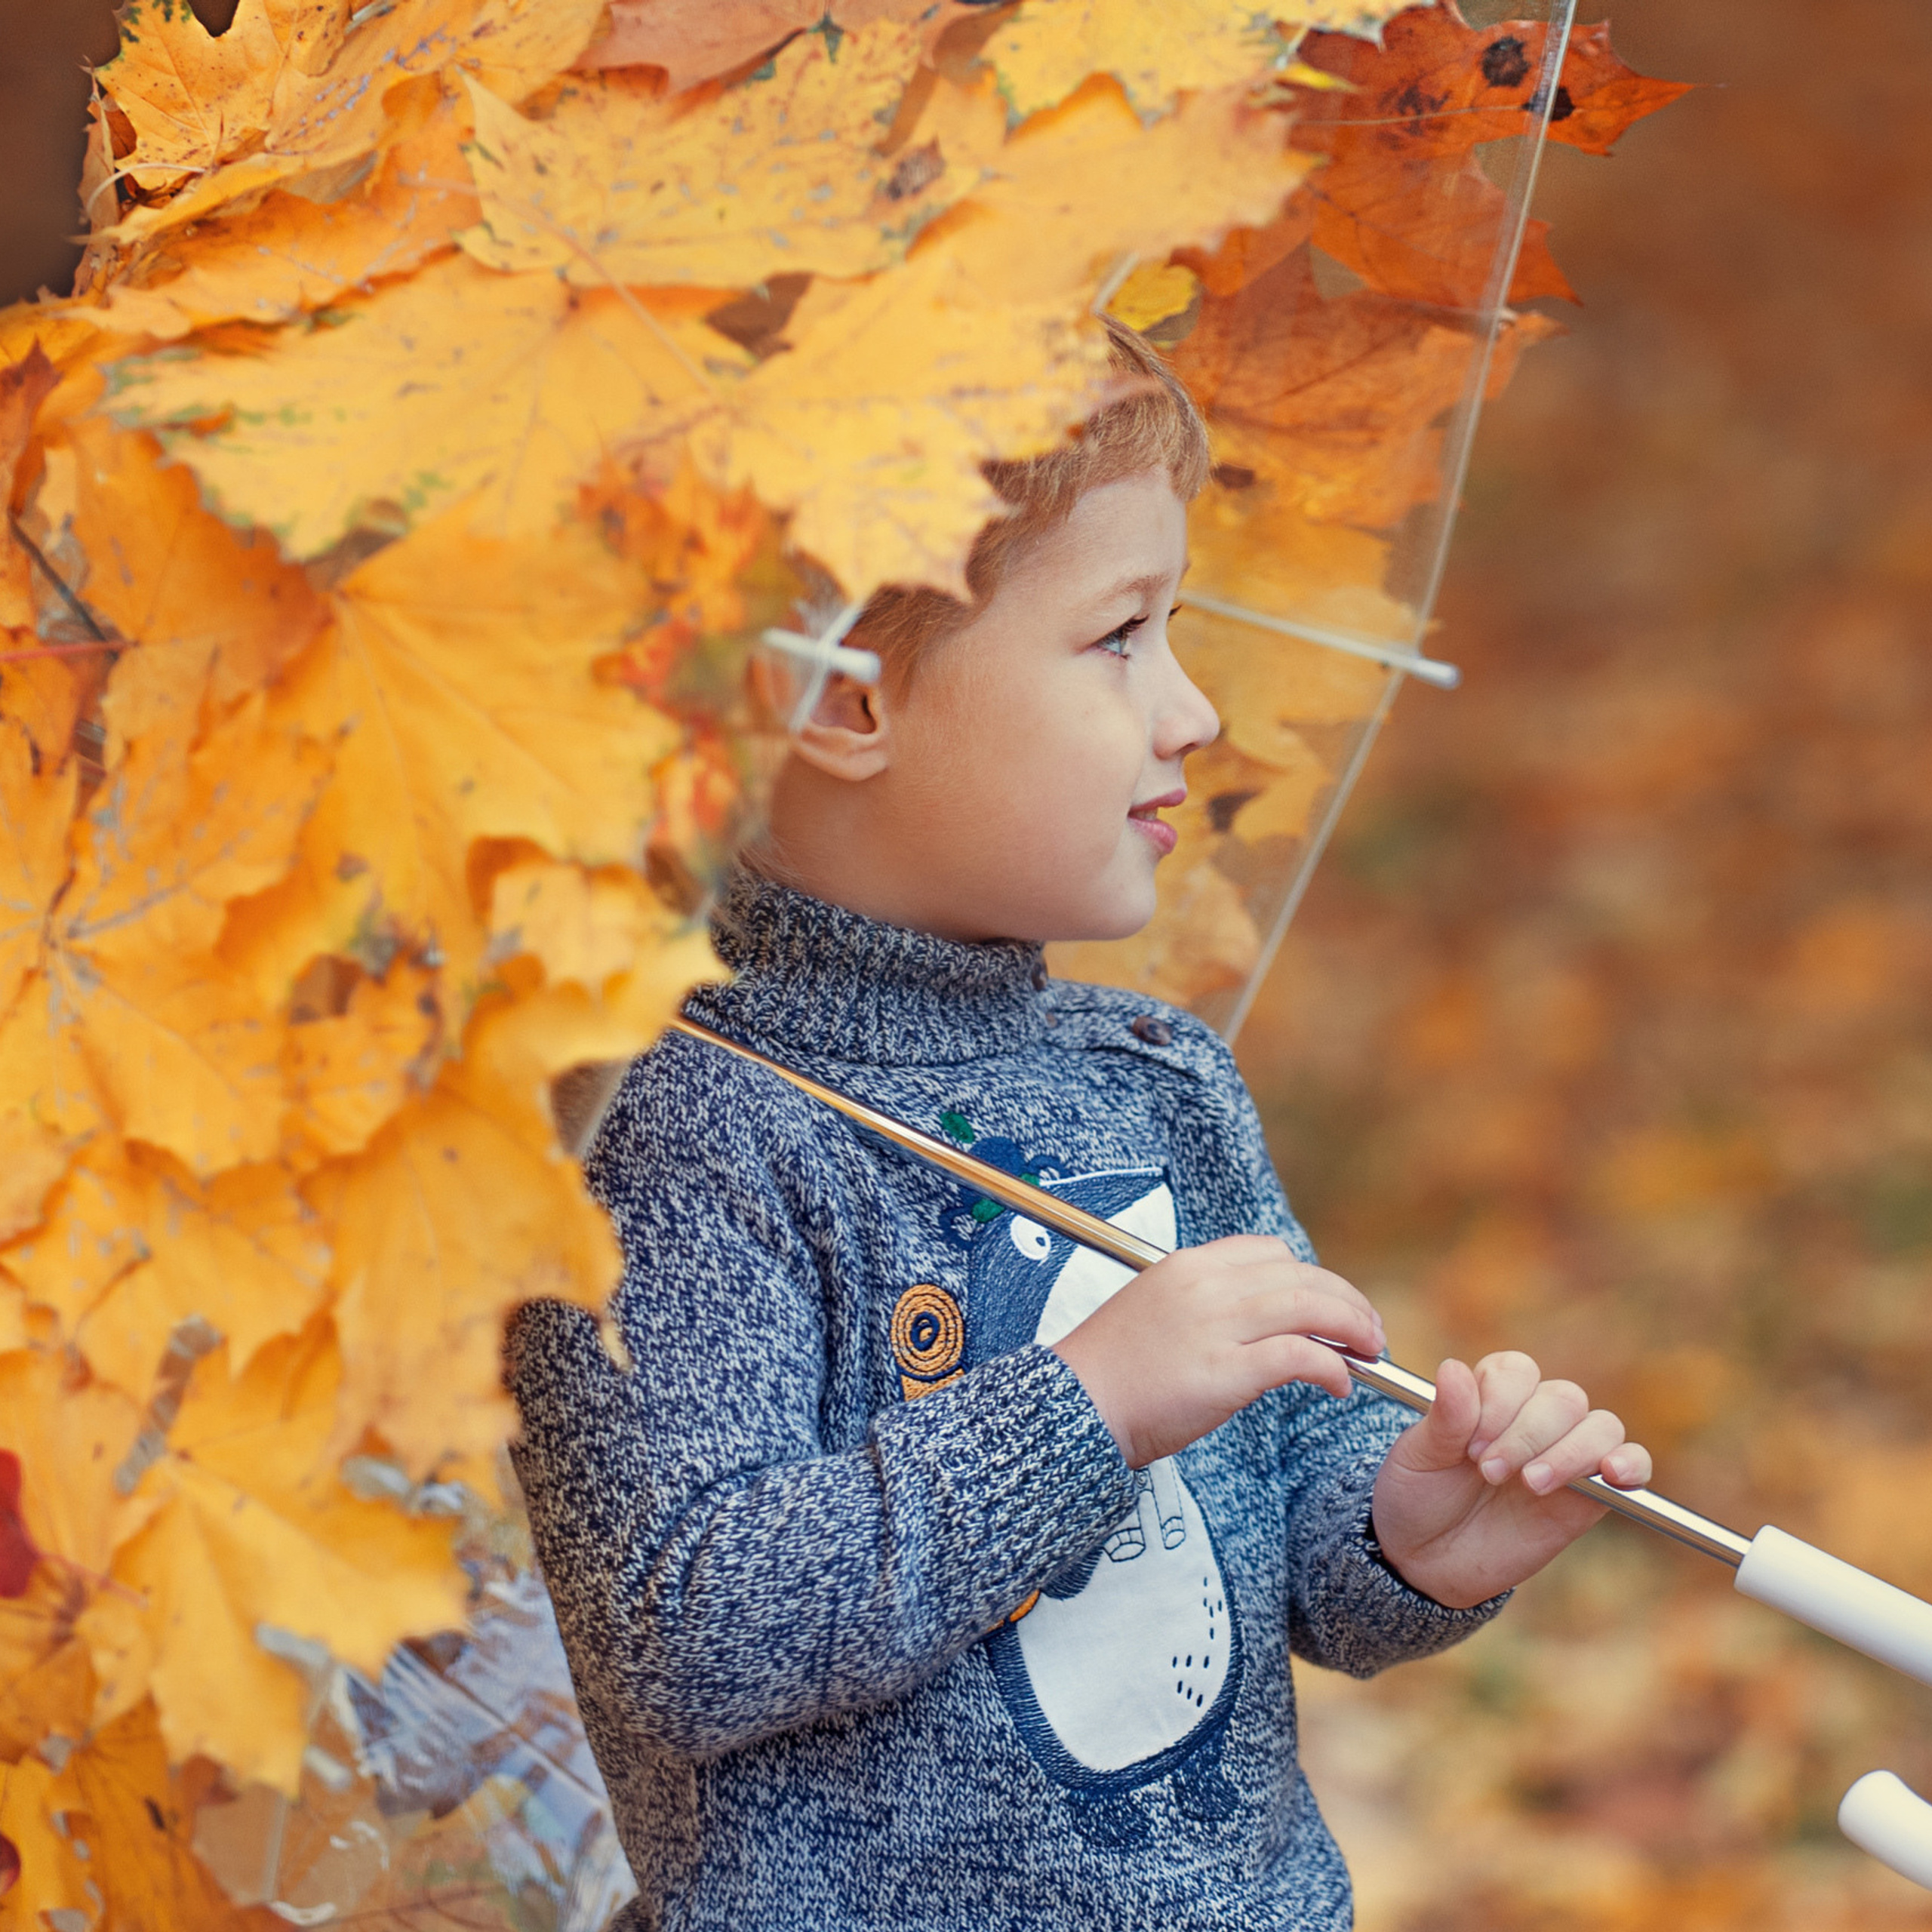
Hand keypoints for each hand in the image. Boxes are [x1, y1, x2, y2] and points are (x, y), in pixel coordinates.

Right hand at [1051, 1235, 1384, 1469]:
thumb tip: (1256, 1325)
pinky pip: (1299, 1356)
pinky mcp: (1225, 1371)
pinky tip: (1339, 1385)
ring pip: (1310, 1308)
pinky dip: (1331, 1367)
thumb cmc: (1111, 1374)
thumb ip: (1204, 1307)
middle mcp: (1206, 1285)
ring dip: (1351, 1328)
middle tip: (1368, 1332)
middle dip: (1346, 1301)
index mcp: (1187, 1265)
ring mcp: (1216, 1326)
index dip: (1311, 1277)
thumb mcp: (1154, 1313)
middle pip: (1301, 1276)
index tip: (1329, 1305)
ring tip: (1368, 1353)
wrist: (1070, 1408)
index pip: (1268, 1252)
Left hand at [1371, 1352, 1652, 1608]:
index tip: (1470, 1447)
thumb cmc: (1418, 1497)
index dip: (1499, 1403)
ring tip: (1532, 1484)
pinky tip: (1613, 1475)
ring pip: (1600, 1425)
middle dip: (1527, 1435)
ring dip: (1571, 1453)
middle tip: (1489, 1473)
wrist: (1427, 1559)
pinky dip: (1632, 1464)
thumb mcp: (1417, 1458)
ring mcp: (1567, 1454)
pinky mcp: (1591, 1496)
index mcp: (1490, 1395)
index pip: (1516, 1371)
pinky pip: (1634, 1464)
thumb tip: (1453, 1368)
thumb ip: (1444, 1418)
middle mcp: (1534, 1417)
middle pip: (1562, 1398)